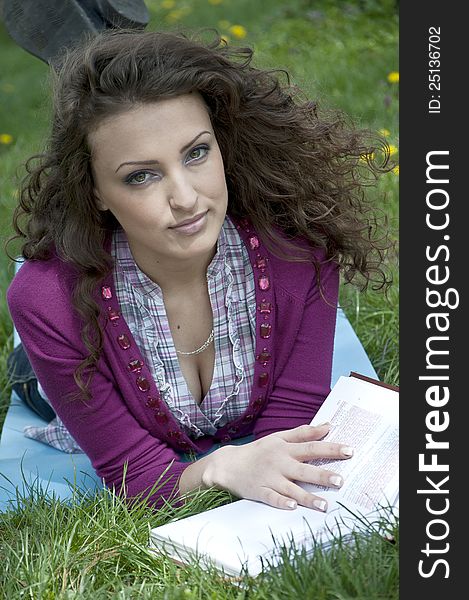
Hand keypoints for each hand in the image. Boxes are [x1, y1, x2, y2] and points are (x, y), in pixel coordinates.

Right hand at [202, 423, 352, 511]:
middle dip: (322, 475)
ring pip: (291, 489)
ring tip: (325, 505)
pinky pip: (272, 498)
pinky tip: (292, 508)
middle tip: (340, 480)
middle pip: (304, 469)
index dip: (331, 448)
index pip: (311, 447)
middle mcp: (279, 463)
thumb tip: (328, 426)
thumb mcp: (279, 437)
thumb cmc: (259, 451)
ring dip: (308, 497)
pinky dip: (281, 503)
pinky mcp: (259, 491)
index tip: (350, 451)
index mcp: (285, 449)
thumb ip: (303, 433)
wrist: (228, 464)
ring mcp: (269, 478)